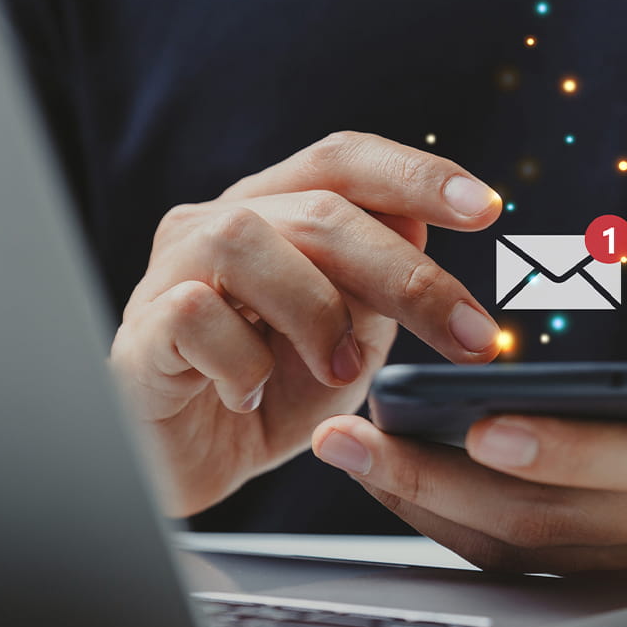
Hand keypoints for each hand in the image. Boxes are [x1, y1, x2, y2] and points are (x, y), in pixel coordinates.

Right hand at [110, 131, 504, 516]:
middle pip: (318, 209)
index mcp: (273, 212)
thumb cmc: (269, 395)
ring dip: (316, 310)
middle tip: (471, 337)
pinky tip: (253, 397)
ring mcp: (169, 273)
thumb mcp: (347, 341)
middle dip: (407, 274)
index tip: (487, 209)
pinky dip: (243, 363)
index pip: (343, 161)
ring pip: (244, 239)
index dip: (415, 173)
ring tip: (342, 371)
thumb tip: (420, 228)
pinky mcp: (139, 332)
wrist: (189, 466)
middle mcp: (216, 224)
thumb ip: (377, 288)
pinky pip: (194, 315)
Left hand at [311, 239, 626, 582]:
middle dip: (438, 485)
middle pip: (545, 522)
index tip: (481, 424)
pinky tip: (395, 481)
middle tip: (353, 441)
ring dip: (427, 507)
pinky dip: (451, 524)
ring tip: (350, 456)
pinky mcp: (609, 563)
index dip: (559, 451)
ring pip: (520, 549)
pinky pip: (521, 556)